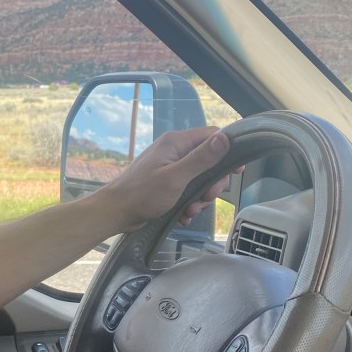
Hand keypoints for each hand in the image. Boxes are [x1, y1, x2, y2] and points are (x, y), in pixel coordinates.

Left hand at [97, 127, 231, 231]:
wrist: (116, 212)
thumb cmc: (143, 194)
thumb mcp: (176, 177)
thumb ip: (201, 159)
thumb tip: (225, 138)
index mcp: (175, 143)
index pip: (212, 136)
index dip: (227, 152)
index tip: (235, 172)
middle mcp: (173, 151)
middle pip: (207, 161)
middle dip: (211, 183)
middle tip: (206, 198)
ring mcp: (168, 167)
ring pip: (198, 179)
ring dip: (199, 197)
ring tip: (189, 210)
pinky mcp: (165, 182)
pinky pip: (186, 190)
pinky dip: (187, 203)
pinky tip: (182, 215)